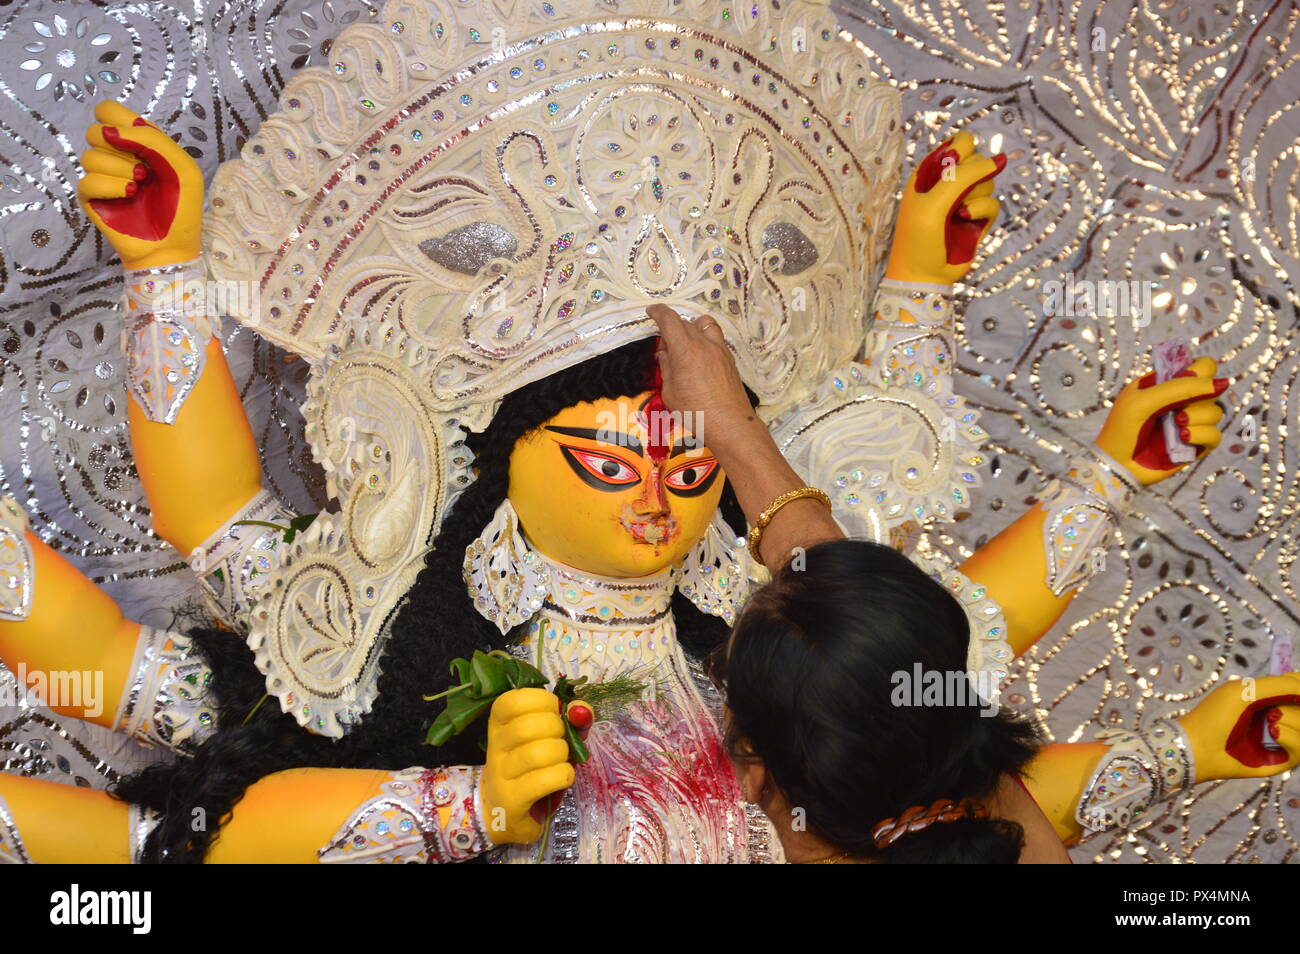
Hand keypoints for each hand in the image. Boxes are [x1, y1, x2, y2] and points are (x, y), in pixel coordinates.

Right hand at [77, 101, 203, 269]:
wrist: (173, 245)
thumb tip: (108, 131)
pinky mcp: (91, 198)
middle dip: (120, 148)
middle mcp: (116, 157)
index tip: (134, 138)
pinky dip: (111, 186)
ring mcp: (102, 177)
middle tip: (144, 168)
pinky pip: (88, 180)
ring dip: (119, 169)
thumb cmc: (182, 207)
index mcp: (137, 144)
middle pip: (94, 131)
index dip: (115, 117)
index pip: (108, 111)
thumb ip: (152, 140)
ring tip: (140, 185)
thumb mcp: (182, 167)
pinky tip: (129, 195)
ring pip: (90, 156)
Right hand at [479, 687, 574, 844]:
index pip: (514, 700)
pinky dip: (563, 775)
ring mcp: (501, 774)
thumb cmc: (533, 767)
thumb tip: (582, 710)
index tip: (553, 712)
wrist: (508, 812)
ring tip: (561, 760)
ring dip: (561, 754)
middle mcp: (495, 746)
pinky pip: (544, 781)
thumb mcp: (551, 737)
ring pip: (537, 754)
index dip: (543, 701)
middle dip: (557, 730)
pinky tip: (562, 777)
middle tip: (561, 739)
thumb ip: (570, 720)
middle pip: (528, 727)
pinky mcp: (511, 800)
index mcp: (500, 722)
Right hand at [646, 304, 755, 450]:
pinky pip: (715, 338)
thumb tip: (664, 354)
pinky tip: (699, 358)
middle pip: (685, 322)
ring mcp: (720, 350)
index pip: (669, 319)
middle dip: (671, 328)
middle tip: (665, 348)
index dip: (658, 312)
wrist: (729, 423)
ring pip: (704, 324)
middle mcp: (704, 344)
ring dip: (692, 327)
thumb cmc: (696, 412)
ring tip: (685, 345)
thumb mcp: (670, 391)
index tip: (651, 312)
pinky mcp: (729, 358)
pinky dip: (704, 339)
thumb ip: (666, 368)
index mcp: (685, 350)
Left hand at [884, 130, 1005, 285]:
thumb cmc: (919, 238)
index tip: (957, 162)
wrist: (923, 275)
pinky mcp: (978, 219)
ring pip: (988, 181)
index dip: (964, 149)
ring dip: (975, 195)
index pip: (959, 142)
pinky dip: (981, 210)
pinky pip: (993, 202)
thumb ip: (963, 176)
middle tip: (956, 194)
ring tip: (957, 213)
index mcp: (930, 172)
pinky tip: (965, 220)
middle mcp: (948, 183)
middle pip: (978, 160)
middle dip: (972, 175)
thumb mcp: (933, 201)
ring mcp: (964, 200)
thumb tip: (1000, 160)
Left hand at [1094, 357, 1227, 485]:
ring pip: (1215, 412)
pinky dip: (1201, 435)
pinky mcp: (1195, 445)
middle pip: (1213, 388)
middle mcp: (1181, 401)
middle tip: (1180, 406)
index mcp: (1166, 384)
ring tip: (1176, 425)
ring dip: (1197, 417)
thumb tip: (1223, 383)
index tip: (1186, 383)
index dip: (1202, 372)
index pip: (1201, 367)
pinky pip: (1214, 435)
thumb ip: (1180, 387)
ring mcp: (1189, 423)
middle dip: (1200, 396)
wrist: (1116, 465)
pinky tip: (1183, 438)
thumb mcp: (1144, 400)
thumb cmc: (1123, 428)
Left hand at [1178, 675, 1299, 779]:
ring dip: (1294, 722)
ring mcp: (1282, 738)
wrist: (1200, 747)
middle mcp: (1279, 716)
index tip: (1296, 691)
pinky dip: (1292, 739)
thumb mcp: (1246, 691)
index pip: (1298, 686)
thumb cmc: (1217, 715)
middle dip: (1294, 707)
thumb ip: (1281, 685)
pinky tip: (1274, 735)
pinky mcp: (1282, 759)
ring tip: (1271, 724)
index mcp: (1268, 697)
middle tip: (1273, 713)